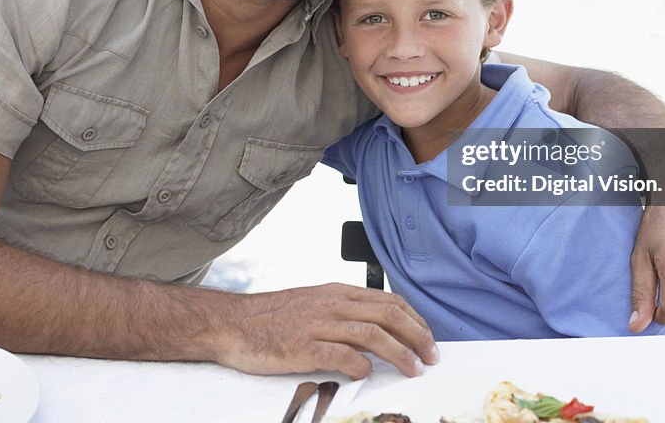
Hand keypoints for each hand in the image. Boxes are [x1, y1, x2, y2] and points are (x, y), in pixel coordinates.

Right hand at [212, 283, 438, 378]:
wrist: (233, 323)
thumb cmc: (272, 318)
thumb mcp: (313, 305)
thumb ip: (343, 315)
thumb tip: (376, 333)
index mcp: (336, 293)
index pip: (387, 300)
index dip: (414, 319)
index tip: (427, 337)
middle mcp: (331, 304)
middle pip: (387, 314)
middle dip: (416, 335)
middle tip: (431, 355)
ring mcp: (317, 324)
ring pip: (371, 333)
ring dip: (399, 352)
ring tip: (414, 368)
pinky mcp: (302, 347)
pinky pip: (340, 354)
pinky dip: (360, 364)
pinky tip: (367, 373)